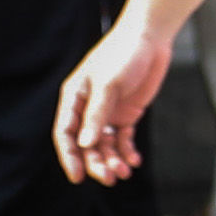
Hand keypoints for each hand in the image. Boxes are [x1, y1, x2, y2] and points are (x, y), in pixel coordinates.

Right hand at [55, 14, 172, 183]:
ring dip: (112, 160)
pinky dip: (127, 151)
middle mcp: (88, 107)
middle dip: (96, 162)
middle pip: (86, 144)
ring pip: (105, 144)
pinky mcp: (126, 113)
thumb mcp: (108, 84)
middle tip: (109, 178)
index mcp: (74, 97)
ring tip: (124, 171)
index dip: (69, 156)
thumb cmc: (124, 53)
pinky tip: (134, 161)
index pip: (65, 133)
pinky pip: (123, 139)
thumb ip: (97, 115)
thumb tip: (85, 144)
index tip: (77, 176)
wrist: (151, 36)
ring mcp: (108, 111)